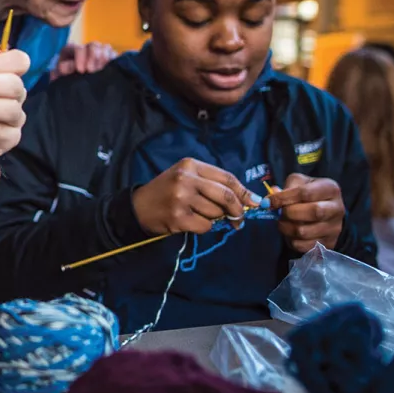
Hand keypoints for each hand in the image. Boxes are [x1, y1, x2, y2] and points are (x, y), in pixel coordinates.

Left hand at [50, 42, 115, 79]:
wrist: (73, 86)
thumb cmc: (65, 79)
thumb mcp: (61, 74)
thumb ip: (63, 69)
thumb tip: (65, 67)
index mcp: (71, 49)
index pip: (78, 48)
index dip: (80, 57)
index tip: (80, 70)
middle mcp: (86, 48)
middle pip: (93, 45)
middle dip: (93, 57)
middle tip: (91, 70)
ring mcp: (98, 51)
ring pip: (105, 48)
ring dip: (103, 59)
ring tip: (100, 70)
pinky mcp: (109, 57)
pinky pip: (114, 54)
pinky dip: (112, 60)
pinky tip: (108, 69)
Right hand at [131, 158, 261, 235]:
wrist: (138, 206)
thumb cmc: (167, 192)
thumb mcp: (187, 179)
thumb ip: (213, 185)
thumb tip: (249, 200)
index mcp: (190, 165)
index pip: (226, 178)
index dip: (244, 191)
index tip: (255, 202)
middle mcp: (186, 178)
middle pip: (225, 195)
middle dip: (237, 209)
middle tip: (238, 219)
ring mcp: (181, 198)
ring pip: (216, 213)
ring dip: (214, 219)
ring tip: (198, 214)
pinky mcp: (178, 217)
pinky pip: (205, 226)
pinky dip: (203, 227)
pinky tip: (190, 222)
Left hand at [269, 174, 345, 253]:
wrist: (326, 211)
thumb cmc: (309, 193)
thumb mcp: (299, 183)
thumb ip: (286, 187)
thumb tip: (272, 195)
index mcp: (330, 188)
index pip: (306, 193)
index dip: (283, 198)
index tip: (268, 202)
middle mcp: (337, 208)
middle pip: (313, 212)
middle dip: (288, 213)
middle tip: (279, 212)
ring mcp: (334, 228)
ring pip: (305, 232)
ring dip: (286, 228)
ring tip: (282, 222)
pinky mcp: (328, 244)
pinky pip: (303, 246)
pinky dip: (291, 240)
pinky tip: (289, 233)